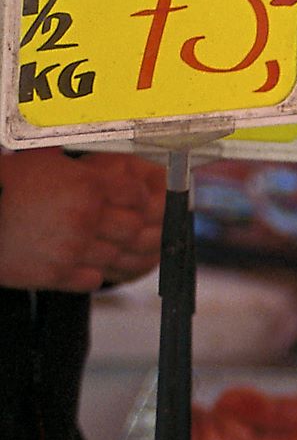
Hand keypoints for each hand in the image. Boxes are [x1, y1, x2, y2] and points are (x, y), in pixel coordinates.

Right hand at [0, 150, 164, 291]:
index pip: (137, 195)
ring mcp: (73, 248)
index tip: (135, 203)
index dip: (139, 199)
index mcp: (86, 185)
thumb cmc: (3, 188)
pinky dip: (89, 273)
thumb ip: (80, 167)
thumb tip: (106, 160)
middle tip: (119, 227)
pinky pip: (93, 279)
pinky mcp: (58, 274)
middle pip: (133, 228)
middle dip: (127, 228)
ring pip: (115, 255)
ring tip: (94, 244)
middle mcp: (85, 217)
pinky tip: (78, 263)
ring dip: (108, 251)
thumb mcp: (43, 164)